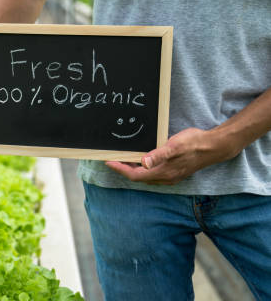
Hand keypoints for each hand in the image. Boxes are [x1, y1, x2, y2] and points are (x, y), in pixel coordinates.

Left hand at [105, 127, 238, 184]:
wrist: (214, 147)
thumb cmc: (193, 143)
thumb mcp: (174, 146)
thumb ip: (158, 155)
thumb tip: (143, 163)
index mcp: (163, 173)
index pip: (135, 175)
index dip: (120, 169)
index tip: (108, 161)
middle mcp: (166, 178)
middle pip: (139, 178)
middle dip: (124, 170)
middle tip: (113, 159)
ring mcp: (171, 177)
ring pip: (146, 177)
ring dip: (134, 169)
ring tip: (123, 159)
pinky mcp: (175, 173)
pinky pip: (154, 174)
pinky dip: (144, 169)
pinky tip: (142, 160)